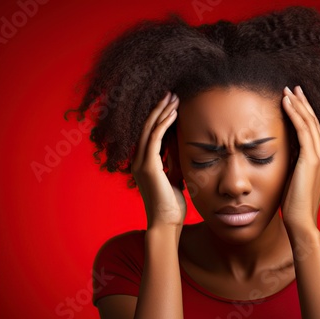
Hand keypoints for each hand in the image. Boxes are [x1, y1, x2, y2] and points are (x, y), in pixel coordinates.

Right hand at [131, 91, 185, 230]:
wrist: (166, 224)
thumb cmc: (172, 204)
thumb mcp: (174, 177)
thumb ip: (173, 162)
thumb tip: (180, 146)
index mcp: (144, 164)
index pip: (150, 134)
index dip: (159, 118)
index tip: (171, 104)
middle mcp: (139, 161)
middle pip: (146, 127)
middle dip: (159, 109)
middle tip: (171, 94)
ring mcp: (141, 163)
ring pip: (149, 129)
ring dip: (162, 111)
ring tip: (173, 97)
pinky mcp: (149, 166)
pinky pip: (155, 138)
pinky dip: (164, 124)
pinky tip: (173, 113)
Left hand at [280, 86, 319, 232]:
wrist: (301, 222)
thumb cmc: (294, 205)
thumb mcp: (294, 179)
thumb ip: (294, 164)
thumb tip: (283, 153)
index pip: (314, 131)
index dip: (305, 114)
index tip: (296, 101)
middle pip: (314, 123)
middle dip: (303, 103)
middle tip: (293, 88)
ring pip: (309, 123)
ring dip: (297, 104)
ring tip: (287, 90)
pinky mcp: (311, 159)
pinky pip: (302, 130)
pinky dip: (294, 114)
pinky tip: (286, 103)